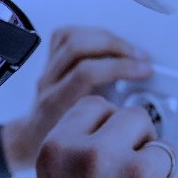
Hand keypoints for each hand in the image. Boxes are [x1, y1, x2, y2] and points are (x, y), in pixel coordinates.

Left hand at [2, 26, 152, 172]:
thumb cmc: (58, 144)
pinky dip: (90, 32)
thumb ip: (111, 125)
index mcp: (56, 104)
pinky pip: (65, 34)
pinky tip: (106, 41)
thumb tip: (146, 111)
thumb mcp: (88, 142)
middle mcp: (48, 82)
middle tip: (139, 58)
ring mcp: (47, 70)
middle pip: (77, 47)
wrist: (32, 140)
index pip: (86, 72)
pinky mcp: (49, 60)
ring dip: (106, 37)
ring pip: (71, 36)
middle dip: (115, 46)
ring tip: (127, 48)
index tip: (143, 71)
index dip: (119, 66)